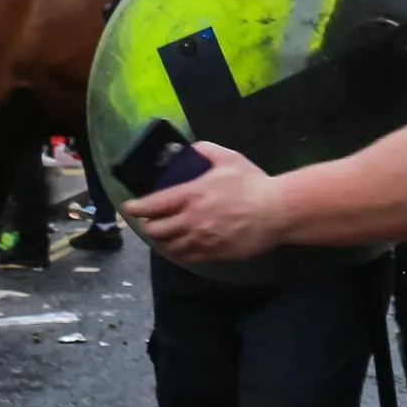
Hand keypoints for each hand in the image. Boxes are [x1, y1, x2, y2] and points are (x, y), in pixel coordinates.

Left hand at [127, 141, 289, 265]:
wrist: (277, 212)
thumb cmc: (252, 183)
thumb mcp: (228, 158)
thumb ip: (204, 150)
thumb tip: (190, 149)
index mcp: (191, 195)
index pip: (152, 205)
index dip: (136, 207)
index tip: (130, 207)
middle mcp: (191, 220)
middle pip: (156, 230)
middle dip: (150, 225)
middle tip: (152, 220)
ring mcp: (201, 240)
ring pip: (169, 246)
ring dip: (163, 240)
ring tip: (165, 234)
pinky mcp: (213, 254)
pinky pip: (187, 257)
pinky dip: (178, 252)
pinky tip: (180, 246)